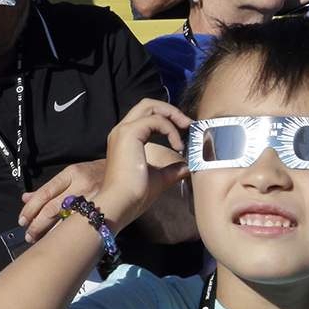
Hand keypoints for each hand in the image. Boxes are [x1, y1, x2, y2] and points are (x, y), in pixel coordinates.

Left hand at [17, 160, 105, 241]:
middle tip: (29, 235)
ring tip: (40, 241)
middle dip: (37, 224)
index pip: (45, 193)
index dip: (31, 209)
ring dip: (50, 232)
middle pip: (53, 208)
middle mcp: (82, 184)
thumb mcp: (73, 174)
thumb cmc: (96, 174)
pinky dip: (69, 234)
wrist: (128, 172)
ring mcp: (95, 198)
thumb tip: (26, 198)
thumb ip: (50, 188)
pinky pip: (83, 225)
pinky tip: (61, 241)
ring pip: (67, 219)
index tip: (22, 221)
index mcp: (71, 174)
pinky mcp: (104, 209)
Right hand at [93, 98, 190, 229]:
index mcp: (126, 139)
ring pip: (150, 106)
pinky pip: (155, 120)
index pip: (147, 115)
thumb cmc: (134, 195)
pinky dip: (170, 129)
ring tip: (185, 131)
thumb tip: (186, 167)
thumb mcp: (159, 178)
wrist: (121, 204)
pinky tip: (177, 146)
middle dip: (171, 110)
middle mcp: (122, 131)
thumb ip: (171, 170)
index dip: (167, 118)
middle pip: (148, 104)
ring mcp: (123, 130)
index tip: (184, 131)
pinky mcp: (129, 134)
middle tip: (187, 124)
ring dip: (172, 115)